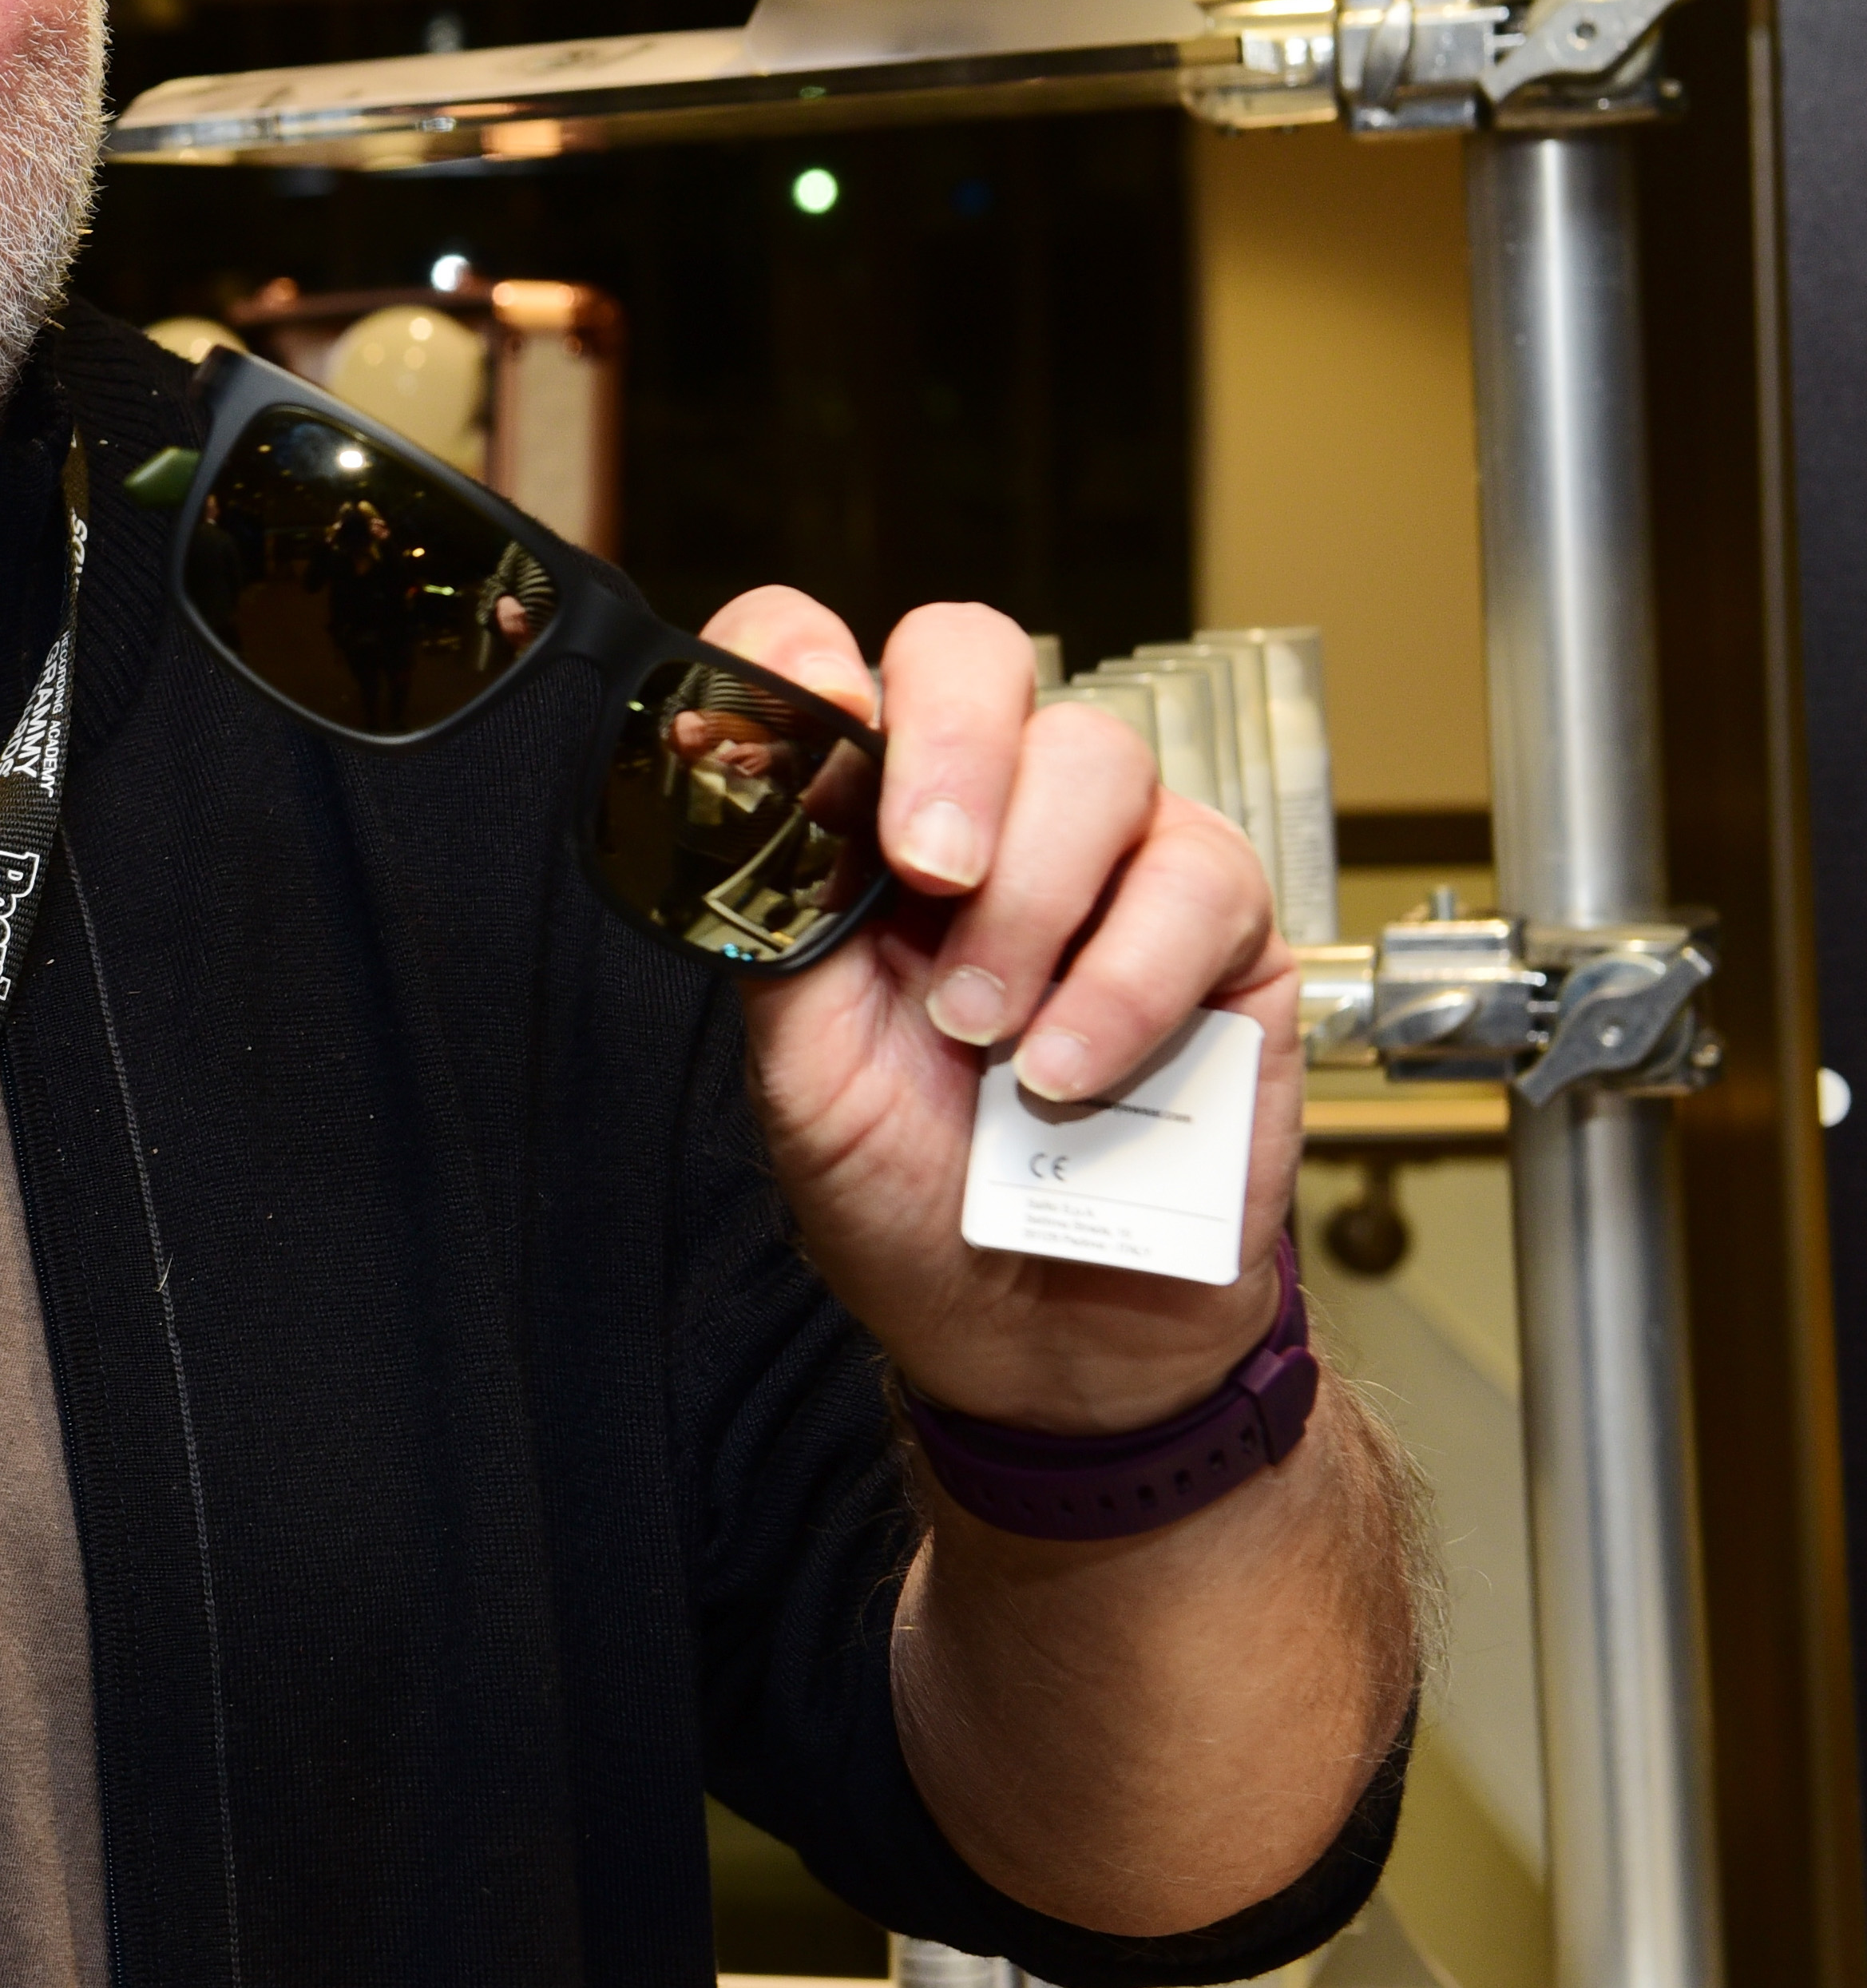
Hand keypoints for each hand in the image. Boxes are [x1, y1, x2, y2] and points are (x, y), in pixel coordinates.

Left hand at [717, 594, 1298, 1435]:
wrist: (1035, 1334)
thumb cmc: (908, 1188)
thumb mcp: (799, 1061)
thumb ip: (782, 911)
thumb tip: (766, 766)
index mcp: (856, 826)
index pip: (824, 666)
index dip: (800, 653)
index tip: (805, 709)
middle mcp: (985, 812)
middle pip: (975, 655)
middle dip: (950, 747)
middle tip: (926, 871)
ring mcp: (1110, 858)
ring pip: (1096, 760)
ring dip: (1030, 901)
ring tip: (987, 1034)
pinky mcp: (1222, 928)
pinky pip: (1197, 880)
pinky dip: (1123, 982)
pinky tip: (1071, 1072)